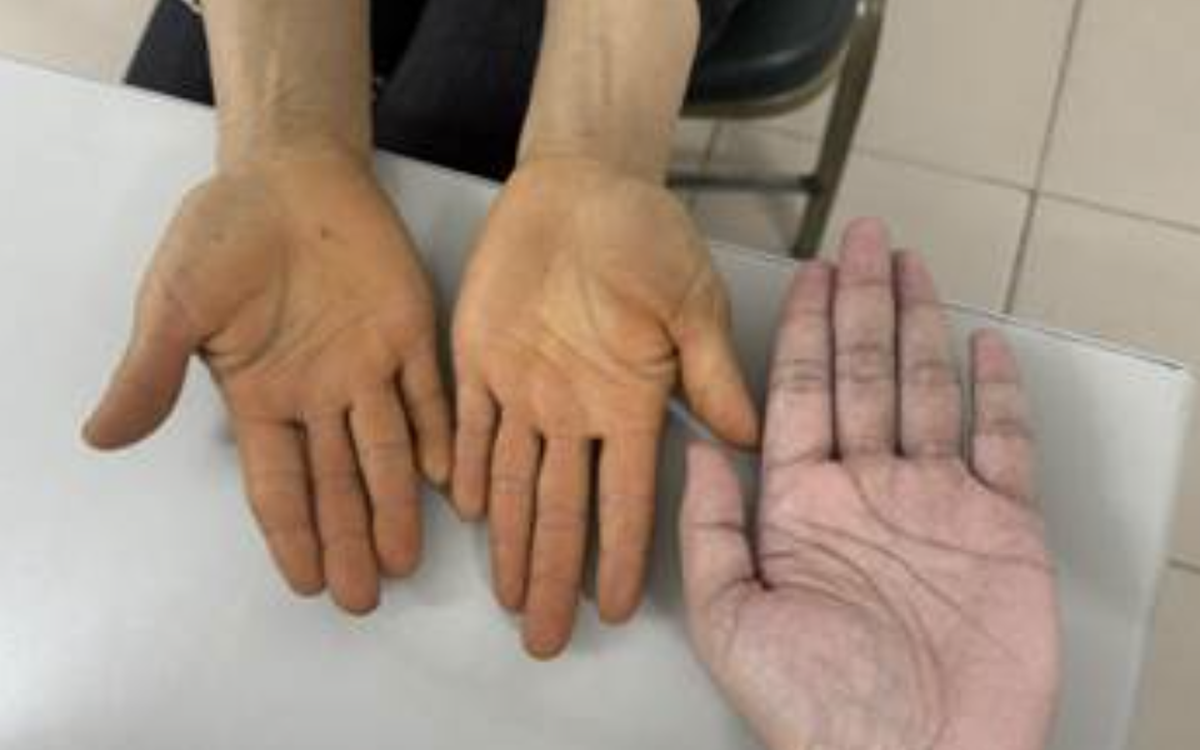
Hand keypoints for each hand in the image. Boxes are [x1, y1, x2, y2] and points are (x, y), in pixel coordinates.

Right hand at [84, 152, 452, 613]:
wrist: (287, 170)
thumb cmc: (224, 235)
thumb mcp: (174, 304)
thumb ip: (150, 371)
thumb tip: (101, 437)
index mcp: (263, 396)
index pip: (278, 483)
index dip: (291, 534)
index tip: (306, 585)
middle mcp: (319, 395)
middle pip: (336, 483)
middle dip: (348, 540)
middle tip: (363, 599)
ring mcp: (368, 366)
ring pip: (385, 451)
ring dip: (395, 505)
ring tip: (405, 562)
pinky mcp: (410, 331)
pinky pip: (427, 392)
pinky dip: (437, 434)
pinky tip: (447, 478)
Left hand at [452, 157, 757, 657]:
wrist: (583, 185)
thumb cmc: (647, 235)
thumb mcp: (692, 300)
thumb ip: (710, 370)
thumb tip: (748, 439)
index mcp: (630, 402)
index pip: (626, 498)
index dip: (620, 556)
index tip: (615, 610)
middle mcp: (576, 411)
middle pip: (562, 511)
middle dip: (554, 576)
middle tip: (543, 640)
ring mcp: (525, 389)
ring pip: (511, 483)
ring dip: (510, 543)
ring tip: (509, 601)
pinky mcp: (479, 360)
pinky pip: (467, 427)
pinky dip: (460, 469)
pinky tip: (463, 513)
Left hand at [680, 220, 1058, 749]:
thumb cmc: (819, 710)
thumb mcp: (731, 618)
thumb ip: (710, 528)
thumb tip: (696, 448)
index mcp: (802, 506)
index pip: (803, 392)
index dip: (808, 328)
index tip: (810, 273)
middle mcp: (867, 493)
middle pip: (864, 374)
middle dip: (864, 302)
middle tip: (864, 239)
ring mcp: (935, 504)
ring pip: (925, 390)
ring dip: (920, 327)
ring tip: (912, 267)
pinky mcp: (1001, 528)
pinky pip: (1002, 444)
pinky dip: (997, 395)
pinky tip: (985, 349)